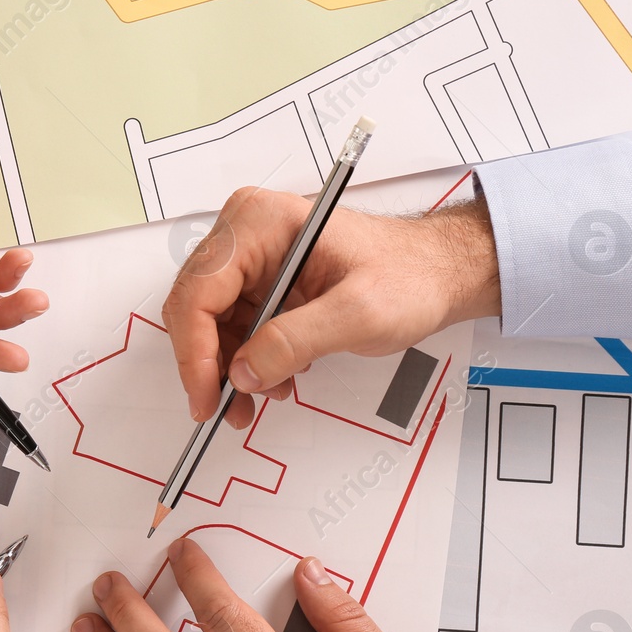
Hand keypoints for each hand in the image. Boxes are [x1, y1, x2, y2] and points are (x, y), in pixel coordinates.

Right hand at [163, 188, 499, 428]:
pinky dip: (246, 359)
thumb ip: (295, 341)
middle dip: (210, 364)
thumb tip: (242, 372)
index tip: (207, 395)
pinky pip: (232, 326)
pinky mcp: (261, 279)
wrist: (436, 273)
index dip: (195, 352)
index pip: (199, 291)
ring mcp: (251, 256)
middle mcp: (246, 232)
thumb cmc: (409, 276)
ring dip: (229, 368)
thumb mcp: (358, 313)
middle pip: (195, 307)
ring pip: (209, 323)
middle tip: (225, 408)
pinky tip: (273, 377)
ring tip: (262, 395)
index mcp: (260, 223)